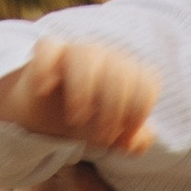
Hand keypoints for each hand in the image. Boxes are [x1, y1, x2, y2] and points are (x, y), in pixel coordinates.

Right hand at [0, 34, 161, 154]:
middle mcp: (105, 58)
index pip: (146, 83)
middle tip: (100, 139)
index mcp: (128, 74)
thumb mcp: (114, 136)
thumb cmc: (88, 121)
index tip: (125, 138)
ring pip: (84, 56)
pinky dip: (44, 69)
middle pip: (119, 73)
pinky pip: (47, 48)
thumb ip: (135, 141)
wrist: (48, 115)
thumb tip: (136, 141)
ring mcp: (76, 52)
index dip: (139, 113)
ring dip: (82, 93)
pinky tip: (44, 91)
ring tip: (75, 121)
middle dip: (112, 112)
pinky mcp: (47, 54)